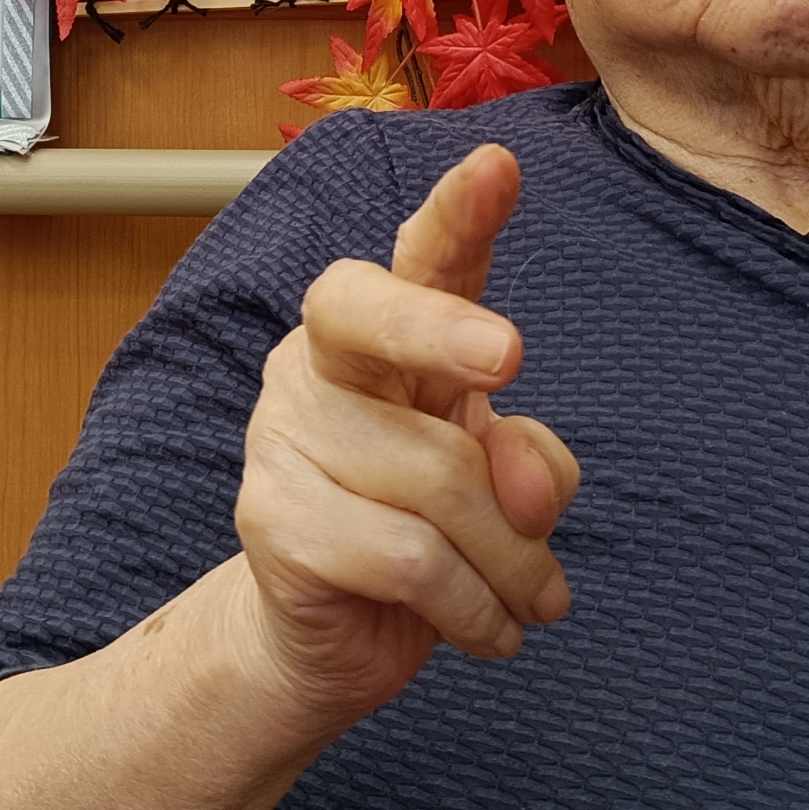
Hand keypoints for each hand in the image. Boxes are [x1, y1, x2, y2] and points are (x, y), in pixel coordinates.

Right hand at [231, 143, 582, 732]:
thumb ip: (530, 463)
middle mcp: (321, 363)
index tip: (498, 166)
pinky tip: (493, 634)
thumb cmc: (429, 534)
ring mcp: (282, 436)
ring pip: (436, 479)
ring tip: (538, 601)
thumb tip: (519, 483)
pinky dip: (475, 610)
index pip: (420, 258)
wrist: (332, 643)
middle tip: (510, 358)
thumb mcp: (507, 489)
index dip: (458, 212)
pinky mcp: (270, 519)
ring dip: (515, 561)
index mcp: (386, 334)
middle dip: (442, 327)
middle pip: (370, 316)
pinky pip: (409, 559)